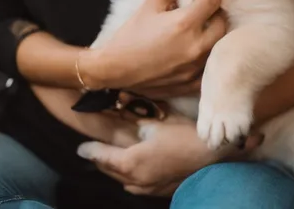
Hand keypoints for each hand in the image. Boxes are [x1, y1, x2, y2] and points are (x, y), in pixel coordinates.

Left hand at [77, 116, 262, 196]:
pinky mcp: (160, 192)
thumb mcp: (158, 121)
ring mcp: (149, 189)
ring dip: (115, 170)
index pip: (102, 157)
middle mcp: (136, 180)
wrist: (213, 157)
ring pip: (123, 181)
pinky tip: (134, 168)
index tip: (81, 147)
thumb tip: (122, 101)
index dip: (90, 150)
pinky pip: (136, 186)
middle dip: (100, 160)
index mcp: (132, 162)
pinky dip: (129, 177)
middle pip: (110, 171)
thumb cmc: (185, 136)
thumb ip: (137, 115)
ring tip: (111, 157)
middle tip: (93, 150)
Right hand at [82, 0, 226, 91]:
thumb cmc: (130, 37)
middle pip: (222, 24)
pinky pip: (209, 69)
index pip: (211, 0)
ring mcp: (195, 67)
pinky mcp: (191, 84)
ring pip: (219, 46)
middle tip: (212, 7)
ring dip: (215, 35)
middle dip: (219, 13)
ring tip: (207, 28)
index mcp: (184, 23)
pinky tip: (200, 51)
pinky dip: (208, 57)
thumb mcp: (148, 7)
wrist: (115, 70)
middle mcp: (195, 46)